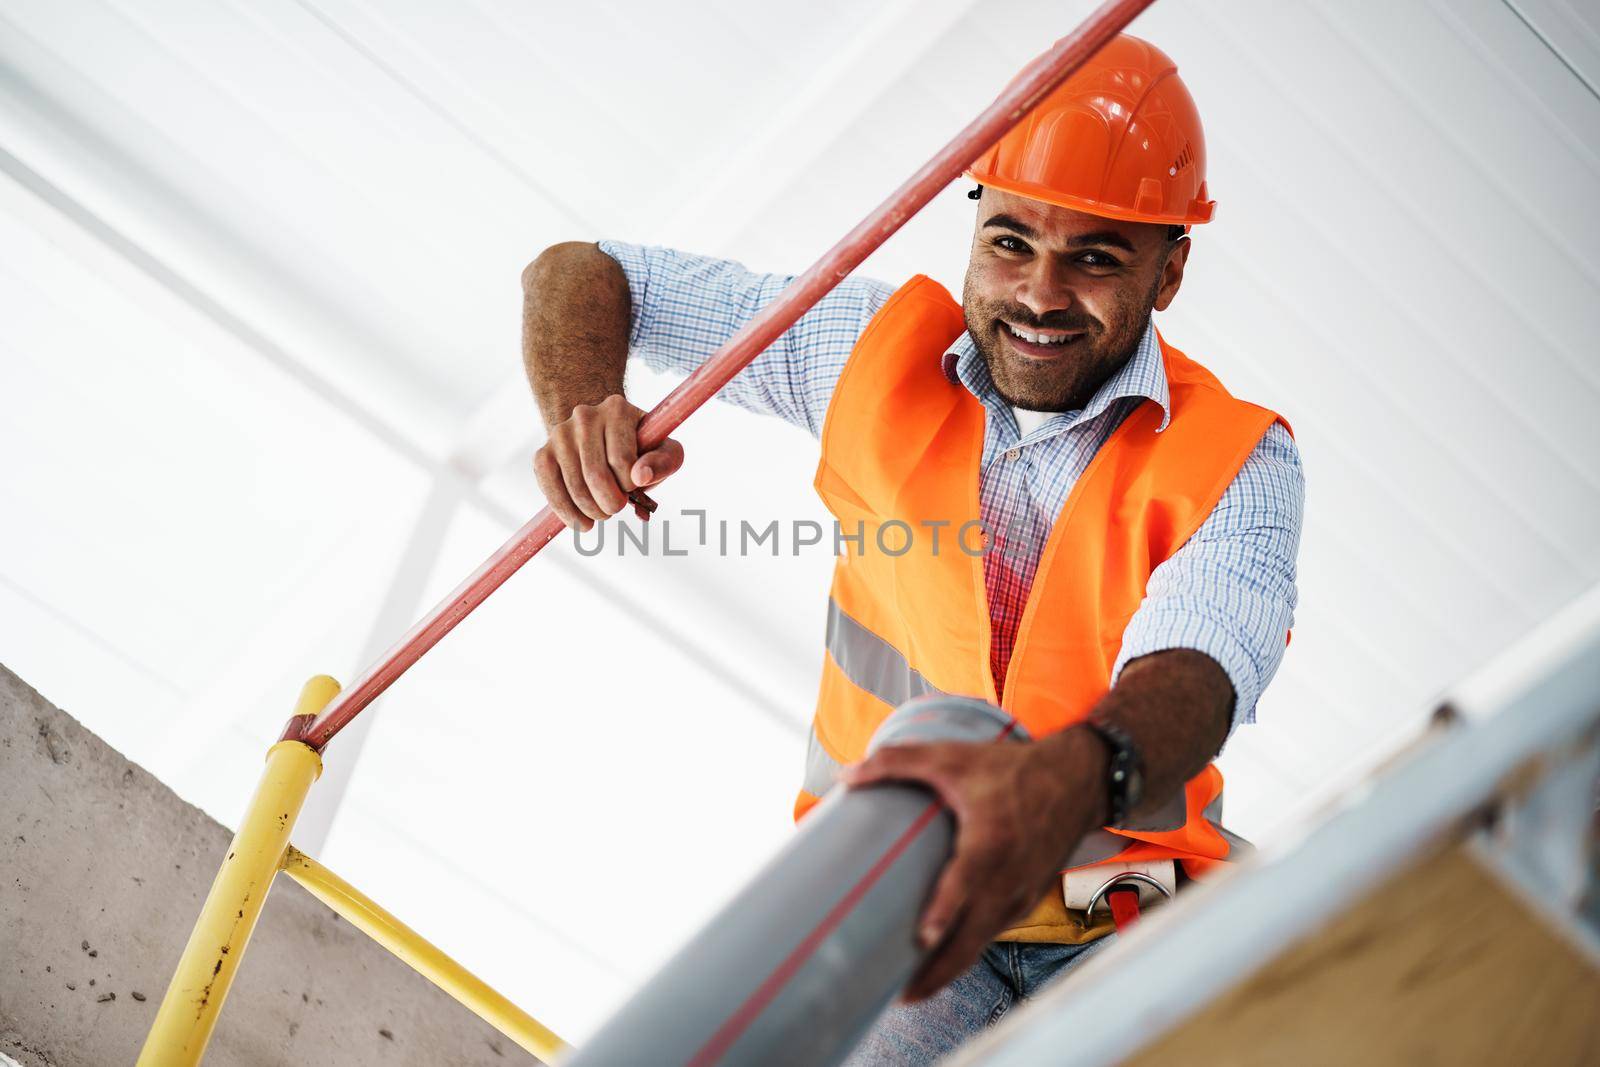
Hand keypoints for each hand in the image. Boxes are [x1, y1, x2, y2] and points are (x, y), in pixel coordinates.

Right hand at [533, 394, 683, 530]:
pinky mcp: (543, 453)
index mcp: (617, 409)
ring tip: (601, 513)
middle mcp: (584, 416)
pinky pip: (550, 489)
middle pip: (596, 476)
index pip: (622, 461)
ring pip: (575, 487)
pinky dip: (567, 513)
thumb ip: (664, 461)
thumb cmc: (639, 449)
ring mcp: (560, 434)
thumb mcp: (664, 450)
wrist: (603, 439)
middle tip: (616, 507)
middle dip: (611, 503)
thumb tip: (640, 476)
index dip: (630, 485)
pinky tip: (580, 522)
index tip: (632, 486)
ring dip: (592, 512)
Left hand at [839, 729, 1107, 1000]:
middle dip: (937, 973)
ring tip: (912, 988)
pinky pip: (994, 934)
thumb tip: (846, 776)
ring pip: (982, 943)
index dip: (945, 913)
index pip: (966, 885)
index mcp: (990, 842)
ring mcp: (1021, 894)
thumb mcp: (953, 757)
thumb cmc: (1012, 769)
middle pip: (972, 938)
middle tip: (899, 996)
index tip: (921, 939)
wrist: (1077, 781)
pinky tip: (944, 957)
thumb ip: (897, 762)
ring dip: (950, 969)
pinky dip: (969, 951)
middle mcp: (1009, 877)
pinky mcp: (1027, 901)